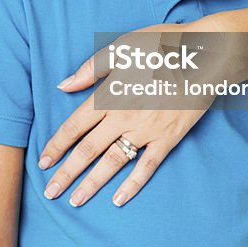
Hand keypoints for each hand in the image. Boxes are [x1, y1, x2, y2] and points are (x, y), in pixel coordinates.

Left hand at [39, 24, 211, 207]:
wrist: (205, 55)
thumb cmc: (161, 46)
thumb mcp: (121, 48)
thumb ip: (91, 69)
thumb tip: (64, 85)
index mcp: (109, 95)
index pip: (75, 126)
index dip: (57, 145)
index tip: (42, 162)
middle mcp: (123, 116)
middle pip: (88, 149)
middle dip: (67, 172)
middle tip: (50, 192)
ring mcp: (147, 130)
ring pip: (113, 161)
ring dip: (92, 183)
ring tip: (75, 201)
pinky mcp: (168, 138)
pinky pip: (147, 166)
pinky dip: (133, 184)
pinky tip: (118, 199)